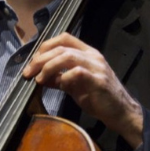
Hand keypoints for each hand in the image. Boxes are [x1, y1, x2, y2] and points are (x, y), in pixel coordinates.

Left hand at [22, 32, 143, 148]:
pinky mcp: (99, 81)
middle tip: (29, 72)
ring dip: (48, 66)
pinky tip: (60, 85)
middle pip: (61, 47)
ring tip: (39, 78)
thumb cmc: (97, 97)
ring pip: (67, 56)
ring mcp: (97, 67)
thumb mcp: (74, 85)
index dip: (45, 46)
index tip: (32, 61)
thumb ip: (58, 78)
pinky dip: (64, 77)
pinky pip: (77, 72)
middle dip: (40, 59)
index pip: (64, 38)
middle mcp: (92, 56)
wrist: (120, 112)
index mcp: (87, 53)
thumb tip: (38, 76)